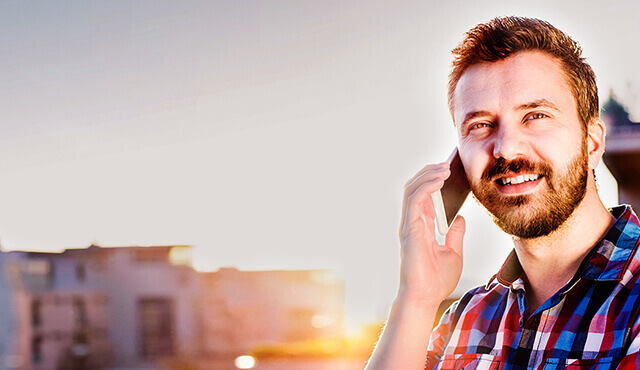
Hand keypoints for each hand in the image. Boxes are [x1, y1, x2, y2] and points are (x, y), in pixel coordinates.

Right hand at [398, 162, 465, 304]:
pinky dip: (426, 186)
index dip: (432, 181)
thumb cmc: (436, 280)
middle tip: (445, 164)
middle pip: (414, 189)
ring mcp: (409, 224)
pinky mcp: (409, 227)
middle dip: (428, 173)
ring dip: (427, 175)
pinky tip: (439, 180)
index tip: (448, 171)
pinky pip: (414, 199)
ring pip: (411, 190)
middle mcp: (412, 223)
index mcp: (421, 227)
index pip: (422, 197)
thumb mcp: (453, 252)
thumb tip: (460, 219)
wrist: (426, 296)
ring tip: (444, 168)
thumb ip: (455, 234)